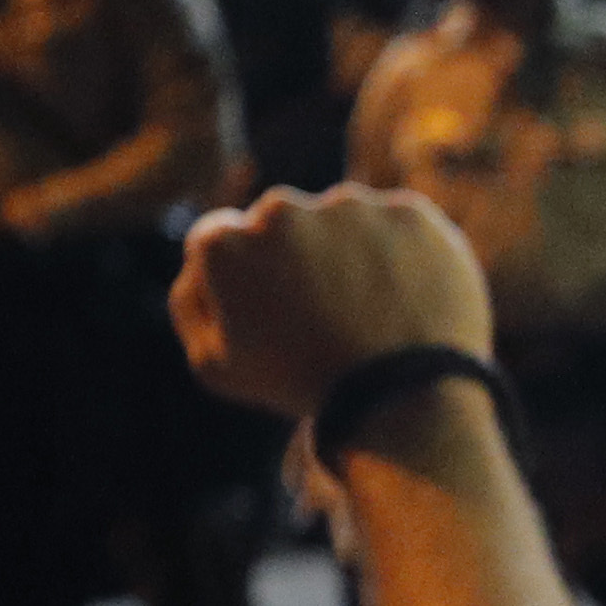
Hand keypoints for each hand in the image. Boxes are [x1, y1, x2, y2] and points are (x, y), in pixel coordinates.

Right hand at [170, 184, 493, 417]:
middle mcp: (281, 211)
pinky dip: (407, 254)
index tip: (280, 307)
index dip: (251, 274)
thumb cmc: (305, 387)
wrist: (407, 399)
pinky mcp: (410, 213)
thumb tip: (198, 261)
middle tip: (333, 313)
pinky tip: (412, 298)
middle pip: (286, 224)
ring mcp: (349, 207)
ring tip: (376, 312)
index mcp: (225, 245)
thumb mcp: (217, 364)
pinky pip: (401, 226)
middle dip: (302, 257)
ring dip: (356, 251)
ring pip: (346, 220)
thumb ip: (192, 301)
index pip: (223, 236)